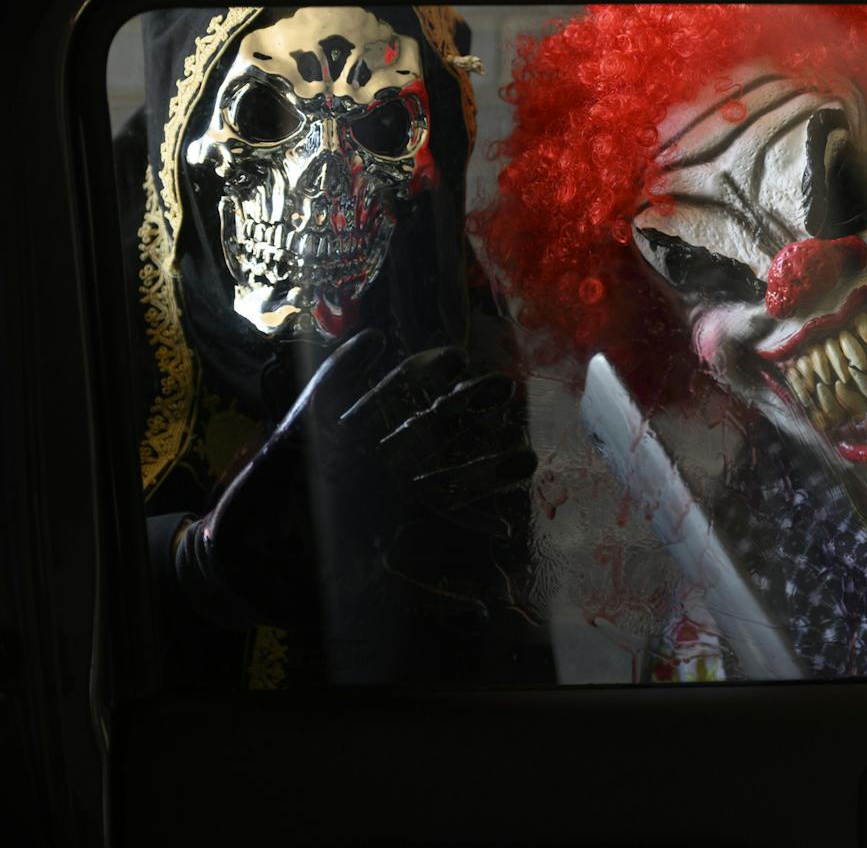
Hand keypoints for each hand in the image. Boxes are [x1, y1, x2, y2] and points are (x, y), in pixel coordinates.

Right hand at [172, 329, 535, 629]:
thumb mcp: (369, 595)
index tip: (526, 459)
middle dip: (465, 410)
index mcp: (393, 506)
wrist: (243, 566)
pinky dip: (344, 368)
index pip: (450, 486)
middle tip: (507, 387)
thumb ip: (427, 603)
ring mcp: (341, 446)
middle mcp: (374, 469)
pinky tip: (371, 343)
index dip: (487, 472)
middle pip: (429, 432)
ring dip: (417, 378)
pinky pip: (324, 392)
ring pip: (387, 404)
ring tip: (454, 356)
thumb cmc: (304, 583)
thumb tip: (485, 619)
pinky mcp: (302, 432)